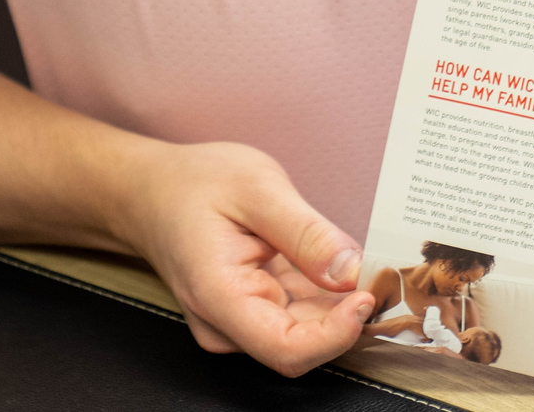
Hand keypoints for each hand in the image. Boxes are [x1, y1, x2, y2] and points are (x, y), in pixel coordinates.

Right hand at [113, 140, 373, 375]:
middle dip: (346, 314)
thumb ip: (305, 232)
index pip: (287, 349)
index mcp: (219, 297)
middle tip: (381, 270)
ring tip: (362, 261)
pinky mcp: (252, 313)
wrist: (152, 190)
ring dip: (339, 305)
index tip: (366, 296)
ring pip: (306, 331)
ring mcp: (238, 323)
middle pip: (302, 344)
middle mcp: (227, 324)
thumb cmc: (194, 184)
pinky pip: (298, 315)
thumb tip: (350, 272)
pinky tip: (337, 263)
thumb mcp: (256, 188)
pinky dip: (326, 296)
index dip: (336, 334)